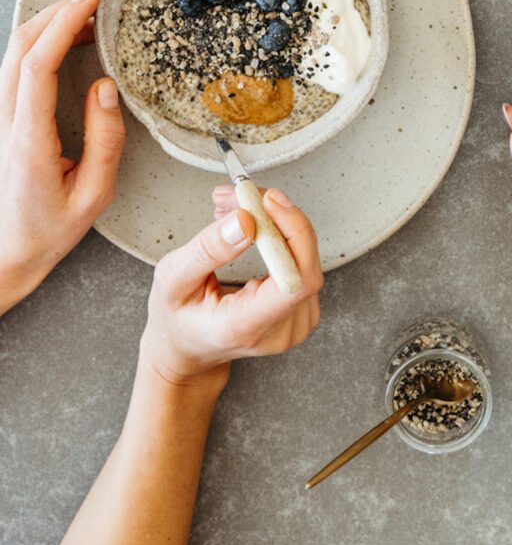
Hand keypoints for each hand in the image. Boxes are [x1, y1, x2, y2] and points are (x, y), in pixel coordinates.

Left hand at [0, 0, 125, 315]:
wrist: (3, 254)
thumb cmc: (46, 232)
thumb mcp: (94, 195)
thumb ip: (105, 141)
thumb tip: (106, 90)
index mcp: (28, 141)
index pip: (38, 65)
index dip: (63, 24)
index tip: (89, 0)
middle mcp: (6, 124)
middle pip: (19, 47)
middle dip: (54, 12)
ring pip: (12, 55)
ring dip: (46, 26)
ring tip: (83, 16)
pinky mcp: (3, 122)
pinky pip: (15, 70)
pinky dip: (40, 45)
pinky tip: (64, 44)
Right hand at [140, 187, 322, 386]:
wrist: (187, 349)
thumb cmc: (177, 318)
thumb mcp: (173, 279)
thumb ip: (208, 250)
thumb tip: (245, 221)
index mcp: (245, 327)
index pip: (296, 281)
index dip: (293, 233)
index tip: (268, 202)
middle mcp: (279, 332)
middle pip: (304, 263)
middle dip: (276, 217)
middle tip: (240, 195)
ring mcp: (295, 325)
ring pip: (303, 257)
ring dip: (274, 223)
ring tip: (234, 211)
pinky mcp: (302, 311)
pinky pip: (301, 262)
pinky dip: (279, 237)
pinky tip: (250, 229)